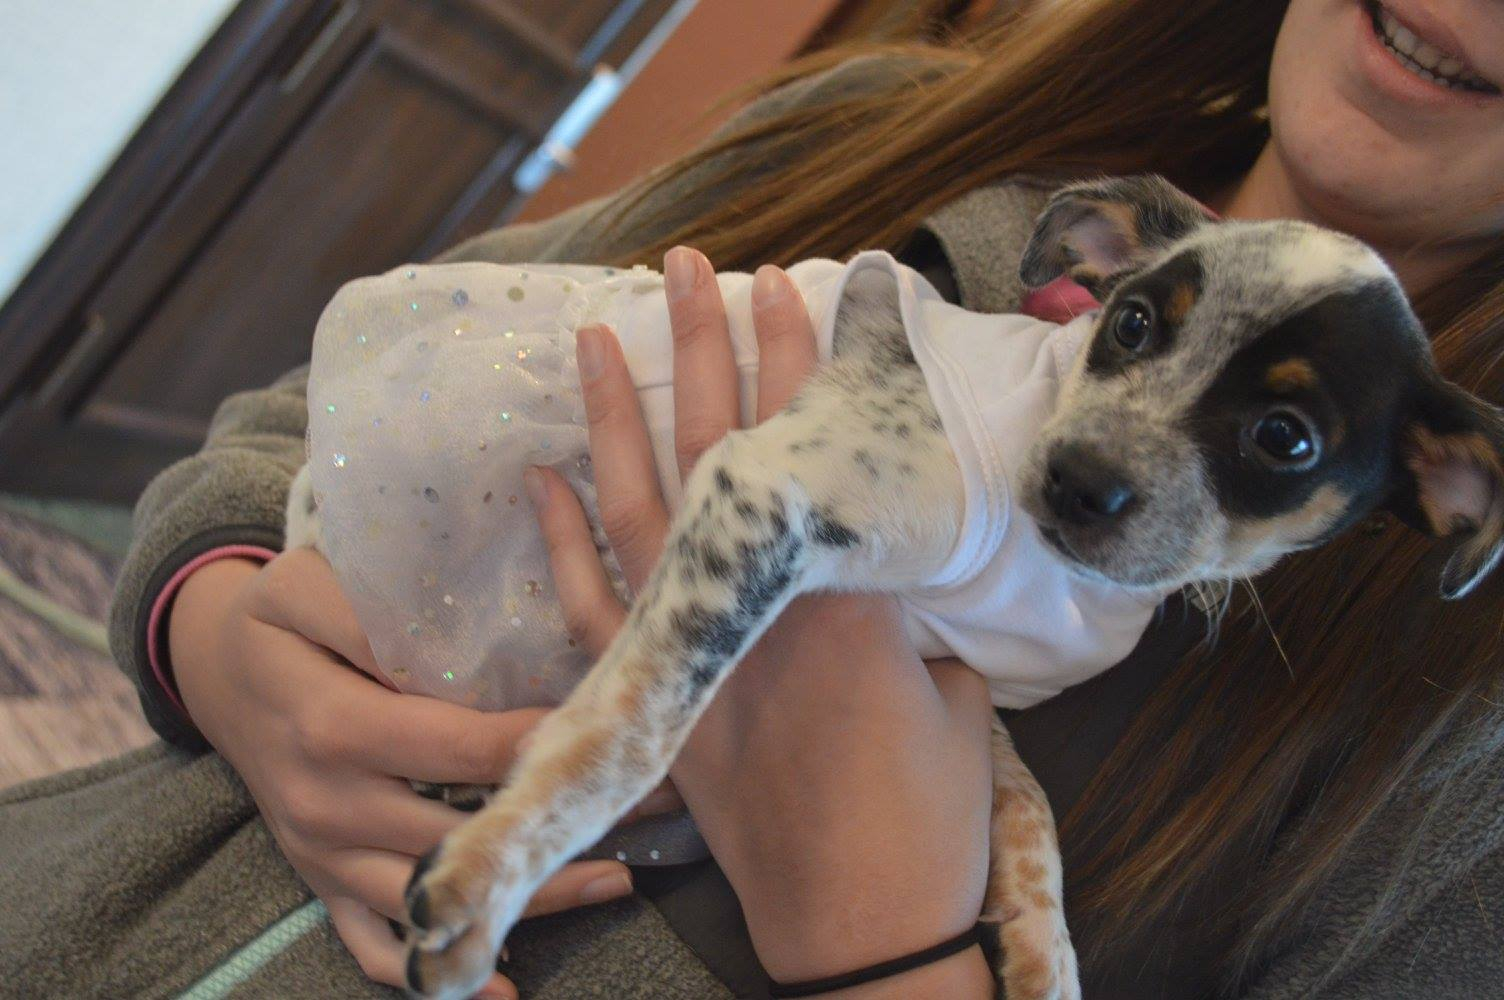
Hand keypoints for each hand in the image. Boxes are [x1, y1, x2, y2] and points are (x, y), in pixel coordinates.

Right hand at [169, 549, 648, 998]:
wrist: (212, 674)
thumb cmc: (277, 623)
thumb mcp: (305, 585)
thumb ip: (374, 606)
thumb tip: (457, 635)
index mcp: (331, 727)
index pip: (455, 749)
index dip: (533, 750)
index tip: (604, 742)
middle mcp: (327, 804)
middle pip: (455, 835)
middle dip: (552, 825)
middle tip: (645, 807)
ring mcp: (322, 855)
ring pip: (432, 901)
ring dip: (523, 903)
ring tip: (615, 880)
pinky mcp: (320, 882)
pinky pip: (373, 946)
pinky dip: (432, 976)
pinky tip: (504, 984)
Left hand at [528, 247, 995, 996]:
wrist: (859, 922)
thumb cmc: (927, 817)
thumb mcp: (955, 694)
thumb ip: (910, 618)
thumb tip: (883, 574)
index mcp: (841, 589)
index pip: (815, 446)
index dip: (802, 357)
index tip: (787, 283)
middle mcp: (752, 602)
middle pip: (719, 451)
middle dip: (704, 349)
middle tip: (687, 270)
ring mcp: (690, 649)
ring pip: (636, 509)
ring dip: (613, 418)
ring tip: (590, 338)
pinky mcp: (653, 701)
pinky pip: (588, 608)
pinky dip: (560, 542)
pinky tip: (541, 479)